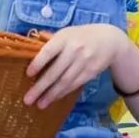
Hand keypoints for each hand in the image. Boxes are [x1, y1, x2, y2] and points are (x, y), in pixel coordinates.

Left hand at [24, 23, 138, 110]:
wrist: (110, 40)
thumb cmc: (82, 35)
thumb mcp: (67, 32)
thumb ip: (51, 41)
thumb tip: (30, 47)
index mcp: (65, 37)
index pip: (49, 51)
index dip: (38, 63)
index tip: (28, 74)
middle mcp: (74, 50)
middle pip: (56, 71)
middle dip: (41, 87)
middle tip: (28, 99)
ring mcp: (84, 62)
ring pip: (65, 81)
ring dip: (51, 94)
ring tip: (39, 105)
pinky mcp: (91, 72)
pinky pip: (74, 85)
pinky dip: (63, 93)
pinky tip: (53, 99)